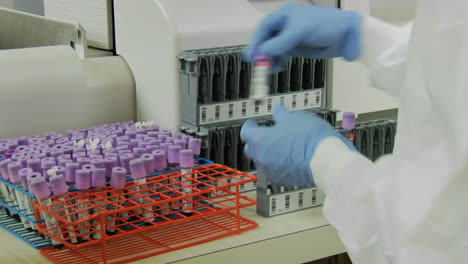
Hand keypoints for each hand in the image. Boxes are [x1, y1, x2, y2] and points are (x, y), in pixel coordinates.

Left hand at [240, 104, 355, 188]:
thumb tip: (278, 110)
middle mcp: (262, 156)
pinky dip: (278, 164)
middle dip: (257, 141)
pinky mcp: (282, 179)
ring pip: (263, 160)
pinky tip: (289, 158)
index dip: (250, 126)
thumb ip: (281, 115)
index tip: (253, 123)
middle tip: (267, 134)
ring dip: (267, 153)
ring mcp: (271, 170)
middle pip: (251, 148)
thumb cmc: (308, 139)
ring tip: (280, 146)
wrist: (324, 159)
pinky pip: (274, 170)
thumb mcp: (294, 118)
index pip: (246, 132)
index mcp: (260, 139)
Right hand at [245, 3, 361, 70]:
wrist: (347, 36)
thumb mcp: (300, 32)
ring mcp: (291, 37)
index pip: (264, 28)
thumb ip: (280, 43)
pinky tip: (276, 68)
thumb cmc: (326, 25)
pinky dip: (278, 62)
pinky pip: (282, 56)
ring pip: (274, 49)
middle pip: (267, 39)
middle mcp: (286, 25)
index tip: (251, 55)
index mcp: (285, 15)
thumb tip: (263, 52)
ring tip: (267, 69)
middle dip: (261, 52)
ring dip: (269, 59)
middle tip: (257, 65)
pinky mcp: (298, 48)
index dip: (256, 41)